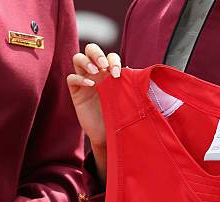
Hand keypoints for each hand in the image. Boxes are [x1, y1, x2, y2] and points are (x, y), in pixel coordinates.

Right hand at [67, 43, 120, 183]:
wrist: (109, 134)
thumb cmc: (120, 115)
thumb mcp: (129, 97)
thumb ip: (134, 84)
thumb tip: (148, 74)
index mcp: (110, 72)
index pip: (109, 55)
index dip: (113, 59)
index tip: (118, 73)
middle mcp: (97, 73)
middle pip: (91, 49)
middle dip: (97, 54)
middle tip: (103, 66)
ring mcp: (85, 81)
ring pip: (78, 59)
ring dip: (86, 61)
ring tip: (95, 72)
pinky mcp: (76, 92)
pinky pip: (72, 78)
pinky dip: (80, 78)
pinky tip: (89, 85)